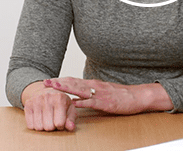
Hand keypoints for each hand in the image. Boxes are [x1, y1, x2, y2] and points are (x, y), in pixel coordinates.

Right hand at [21, 81, 76, 131]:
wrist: (46, 90)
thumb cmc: (60, 102)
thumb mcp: (69, 108)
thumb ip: (71, 119)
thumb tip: (71, 128)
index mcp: (60, 98)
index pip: (59, 123)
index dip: (61, 126)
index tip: (61, 121)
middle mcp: (47, 98)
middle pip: (48, 127)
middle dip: (52, 127)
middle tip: (53, 121)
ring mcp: (36, 101)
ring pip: (38, 127)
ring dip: (43, 127)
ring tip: (46, 120)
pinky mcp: (27, 105)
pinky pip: (30, 125)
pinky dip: (34, 126)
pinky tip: (39, 119)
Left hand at [44, 77, 172, 114]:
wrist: (137, 96)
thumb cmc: (120, 95)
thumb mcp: (102, 91)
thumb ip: (89, 92)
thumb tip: (75, 97)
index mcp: (92, 84)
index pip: (72, 80)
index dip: (60, 80)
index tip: (48, 81)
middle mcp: (94, 86)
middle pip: (73, 82)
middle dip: (58, 83)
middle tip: (45, 82)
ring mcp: (99, 94)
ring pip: (80, 90)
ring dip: (66, 88)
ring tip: (54, 88)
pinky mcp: (105, 102)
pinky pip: (91, 102)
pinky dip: (81, 102)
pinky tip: (73, 102)